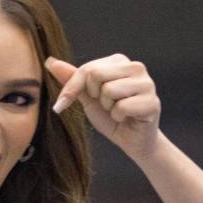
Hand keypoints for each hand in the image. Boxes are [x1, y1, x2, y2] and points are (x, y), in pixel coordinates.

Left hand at [44, 54, 162, 160]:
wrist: (131, 141)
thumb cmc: (110, 117)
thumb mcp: (87, 97)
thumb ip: (72, 79)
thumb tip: (50, 61)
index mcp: (119, 62)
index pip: (87, 69)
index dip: (71, 89)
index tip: (61, 105)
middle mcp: (135, 67)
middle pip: (96, 75)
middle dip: (94, 97)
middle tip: (106, 106)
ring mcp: (147, 83)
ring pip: (109, 90)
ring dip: (108, 108)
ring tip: (118, 111)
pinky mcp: (152, 101)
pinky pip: (122, 107)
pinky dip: (119, 117)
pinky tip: (128, 118)